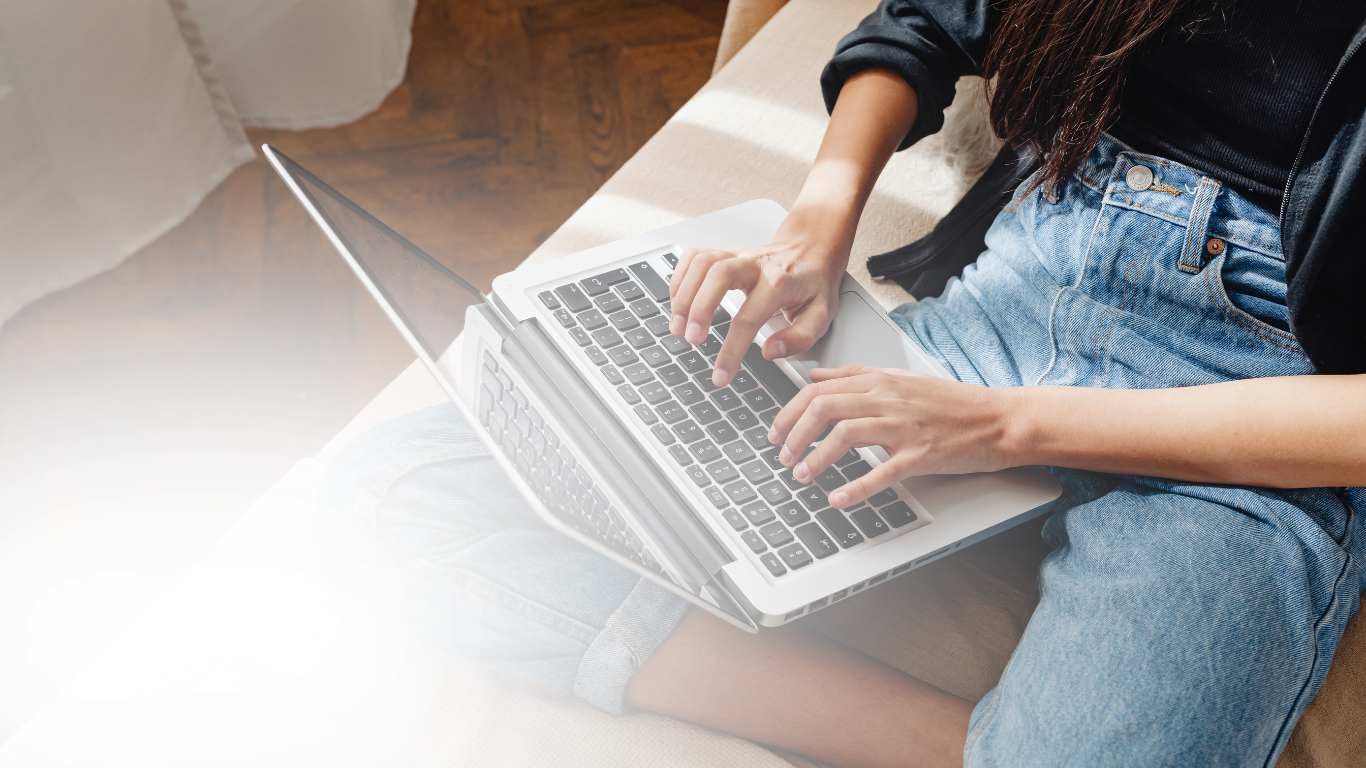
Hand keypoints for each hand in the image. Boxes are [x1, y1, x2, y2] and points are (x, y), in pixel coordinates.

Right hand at [668, 207, 849, 386]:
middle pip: (717, 276)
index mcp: (780, 282)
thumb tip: (770, 352)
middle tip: (691, 339)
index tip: (721, 375)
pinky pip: (694, 256)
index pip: (749, 318)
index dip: (731, 350)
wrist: (813, 247)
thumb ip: (800, 338)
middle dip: (699, 308)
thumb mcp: (822, 314)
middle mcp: (755, 264)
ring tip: (677, 325)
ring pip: (702, 262)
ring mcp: (737, 254)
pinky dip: (680, 278)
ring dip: (683, 294)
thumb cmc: (814, 282)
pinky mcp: (725, 252)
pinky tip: (677, 301)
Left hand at [768, 365, 1017, 507]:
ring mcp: (905, 426)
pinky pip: (882, 471)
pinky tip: (837, 498)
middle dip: (794, 433)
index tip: (776, 430)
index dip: (789, 411)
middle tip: (781, 455)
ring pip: (845, 434)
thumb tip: (815, 376)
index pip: (819, 389)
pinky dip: (855, 487)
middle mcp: (888, 398)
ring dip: (816, 457)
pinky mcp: (922, 454)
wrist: (999, 419)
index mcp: (880, 380)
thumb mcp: (900, 379)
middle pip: (824, 407)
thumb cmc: (952, 403)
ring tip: (801, 475)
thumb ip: (855, 376)